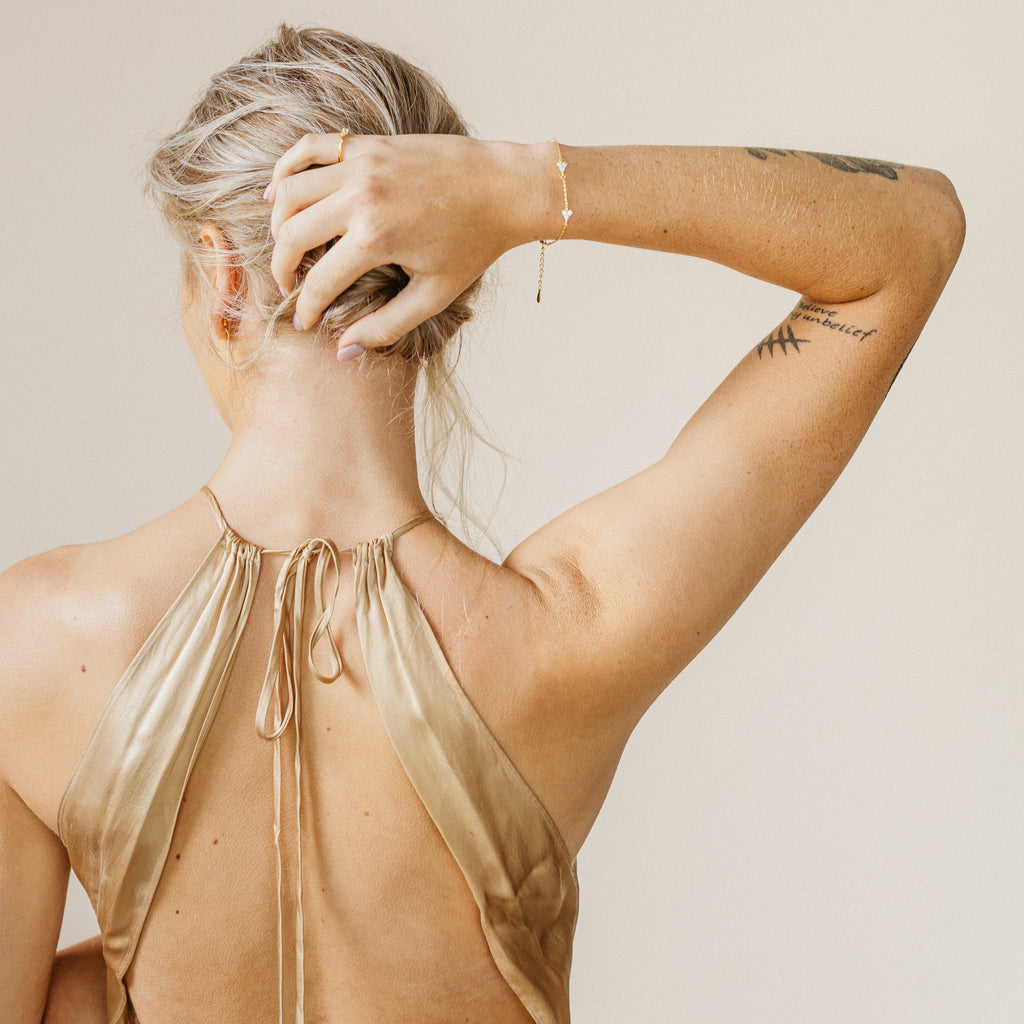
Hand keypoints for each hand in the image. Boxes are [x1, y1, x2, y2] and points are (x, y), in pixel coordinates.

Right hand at [265, 134, 529, 351]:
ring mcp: (362, 164)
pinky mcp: (368, 145)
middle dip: (281, 267)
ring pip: (290, 190)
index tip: (304, 322)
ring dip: (278, 222)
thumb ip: (386, 326)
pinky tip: (280, 193)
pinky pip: (310, 149)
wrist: (505, 188)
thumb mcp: (434, 295)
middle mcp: (361, 197)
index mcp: (376, 237)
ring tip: (285, 246)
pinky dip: (287, 169)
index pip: (319, 281)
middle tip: (288, 286)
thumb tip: (344, 351)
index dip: (306, 308)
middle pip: (291, 234)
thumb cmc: (474, 245)